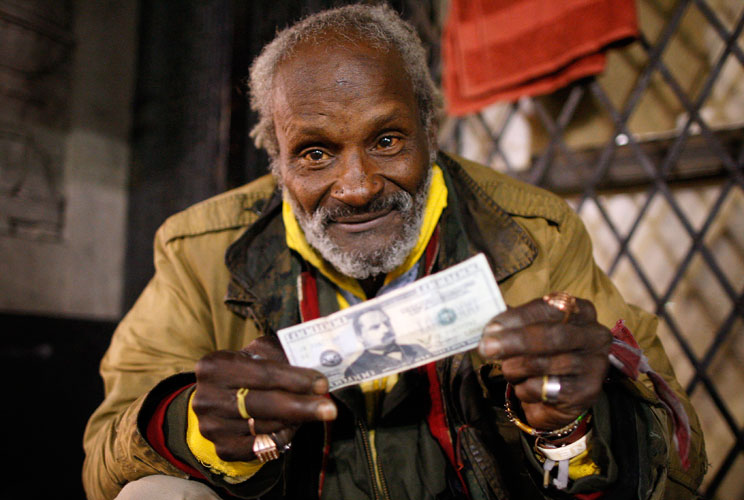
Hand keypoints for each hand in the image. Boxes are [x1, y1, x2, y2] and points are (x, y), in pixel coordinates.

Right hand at [192, 336, 336, 461]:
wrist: (217, 400)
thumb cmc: (246, 371)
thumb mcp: (258, 354)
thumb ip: (281, 355)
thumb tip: (315, 364)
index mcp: (216, 366)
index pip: (264, 373)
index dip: (295, 379)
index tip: (322, 384)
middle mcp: (208, 398)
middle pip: (265, 404)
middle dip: (302, 407)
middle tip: (330, 409)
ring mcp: (213, 426)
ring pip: (267, 426)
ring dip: (295, 420)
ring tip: (310, 410)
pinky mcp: (223, 448)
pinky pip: (263, 446)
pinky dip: (282, 436)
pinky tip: (291, 425)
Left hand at [478, 296, 610, 430]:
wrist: (559, 395)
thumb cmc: (544, 354)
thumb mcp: (531, 332)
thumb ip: (514, 324)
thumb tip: (489, 327)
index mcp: (580, 311)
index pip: (547, 309)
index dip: (517, 318)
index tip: (490, 327)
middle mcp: (593, 335)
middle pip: (551, 336)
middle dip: (514, 341)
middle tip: (487, 348)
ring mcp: (594, 365)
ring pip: (546, 363)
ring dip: (516, 367)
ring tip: (506, 369)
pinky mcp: (586, 392)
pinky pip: (545, 389)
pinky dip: (525, 388)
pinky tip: (523, 386)